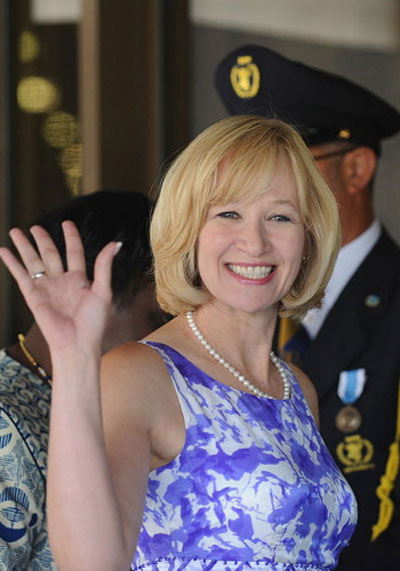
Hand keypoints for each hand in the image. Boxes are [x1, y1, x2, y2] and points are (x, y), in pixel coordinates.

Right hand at [0, 221, 120, 354]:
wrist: (78, 343)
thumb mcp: (103, 291)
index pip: (74, 252)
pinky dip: (12, 263)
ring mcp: (46, 288)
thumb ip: (104, 266)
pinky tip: (4, 250)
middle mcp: (61, 281)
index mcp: (79, 280)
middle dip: (42, 239)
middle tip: (35, 226)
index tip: (67, 224)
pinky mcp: (33, 296)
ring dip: (24, 246)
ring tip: (15, 231)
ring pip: (33, 261)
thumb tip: (115, 244)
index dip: (71, 237)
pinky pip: (21, 275)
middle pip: (50, 254)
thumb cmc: (94, 323)